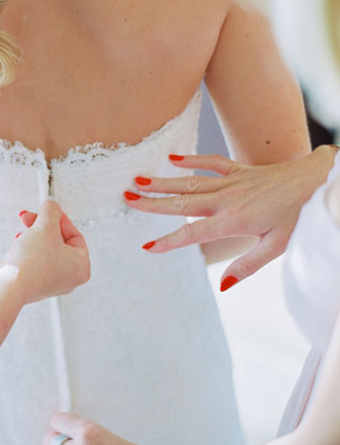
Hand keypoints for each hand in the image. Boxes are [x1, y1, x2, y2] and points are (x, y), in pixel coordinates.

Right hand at [0, 200, 89, 303]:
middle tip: (31, 216)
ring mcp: (51, 282)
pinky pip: (35, 260)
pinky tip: (18, 243)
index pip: (75, 236)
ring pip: (45, 250)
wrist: (8, 285)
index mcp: (81, 267)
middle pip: (59, 242)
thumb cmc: (32, 262)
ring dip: (34, 235)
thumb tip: (51, 205)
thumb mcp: (46, 226)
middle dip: (43, 225)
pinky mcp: (34, 283)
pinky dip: (28, 249)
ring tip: (22, 229)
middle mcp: (69, 278)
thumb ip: (51, 211)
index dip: (60, 219)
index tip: (49, 211)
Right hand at [124, 146, 337, 288]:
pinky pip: (211, 163)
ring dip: (163, 182)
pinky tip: (172, 159)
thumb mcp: (277, 246)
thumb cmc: (300, 216)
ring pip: (190, 181)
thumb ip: (247, 266)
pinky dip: (191, 159)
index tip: (146, 247)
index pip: (193, 232)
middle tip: (127, 200)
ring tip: (138, 181)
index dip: (168, 241)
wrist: (317, 181)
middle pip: (182, 202)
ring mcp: (232, 182)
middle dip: (153, 203)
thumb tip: (223, 285)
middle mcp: (227, 199)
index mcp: (233, 220)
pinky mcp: (240, 170)